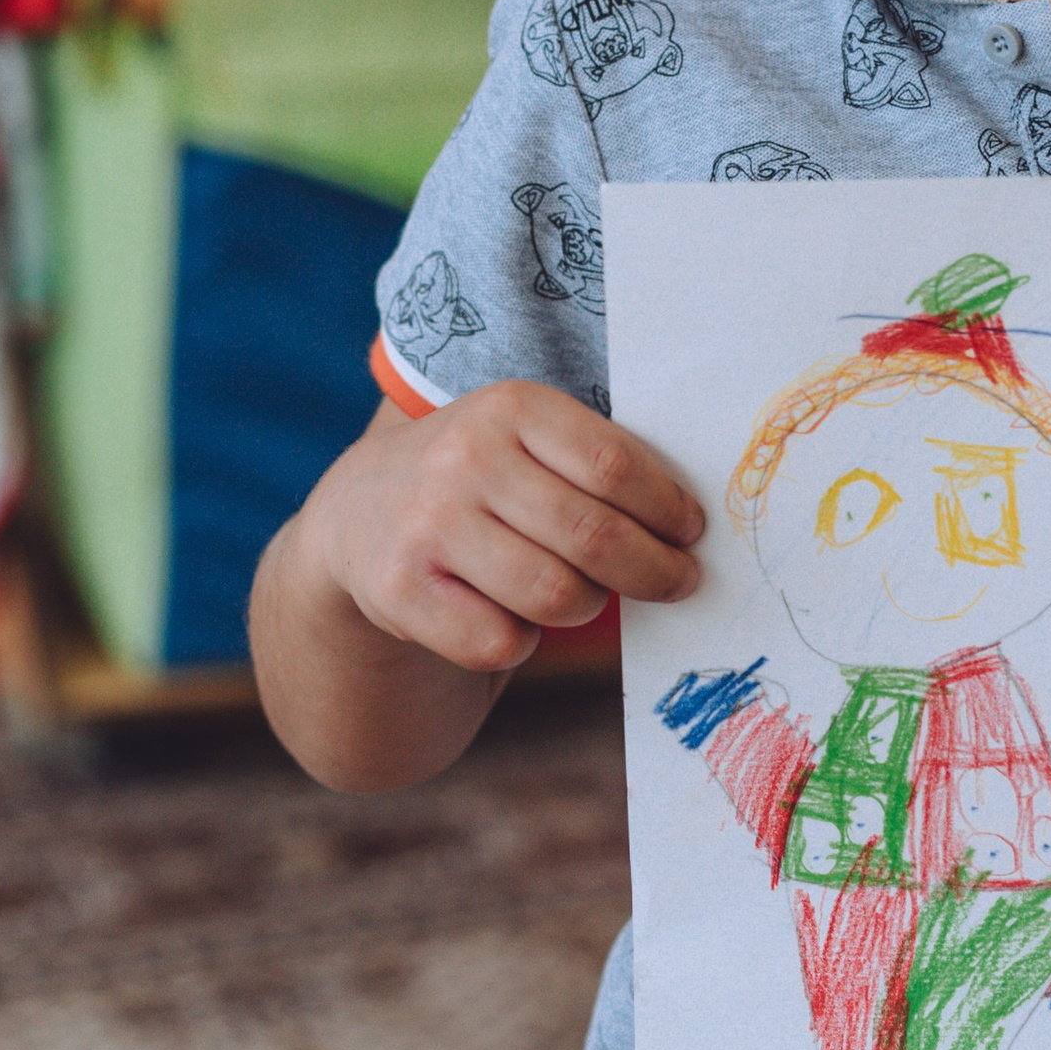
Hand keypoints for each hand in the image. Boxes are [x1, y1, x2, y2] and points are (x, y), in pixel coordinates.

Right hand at [303, 382, 705, 677]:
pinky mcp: (399, 590)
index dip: (667, 511)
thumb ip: (598, 465)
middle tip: (677, 582)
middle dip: (654, 571)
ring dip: (587, 605)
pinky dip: (521, 641)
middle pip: (594, 538)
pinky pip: (499, 641)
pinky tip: (512, 614)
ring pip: (555, 595)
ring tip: (585, 593)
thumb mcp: (526, 439)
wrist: (359, 513)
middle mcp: (465, 459)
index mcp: (511, 408)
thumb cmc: (481, 479)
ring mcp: (427, 525)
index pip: (616, 469)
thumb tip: (688, 528)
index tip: (691, 533)